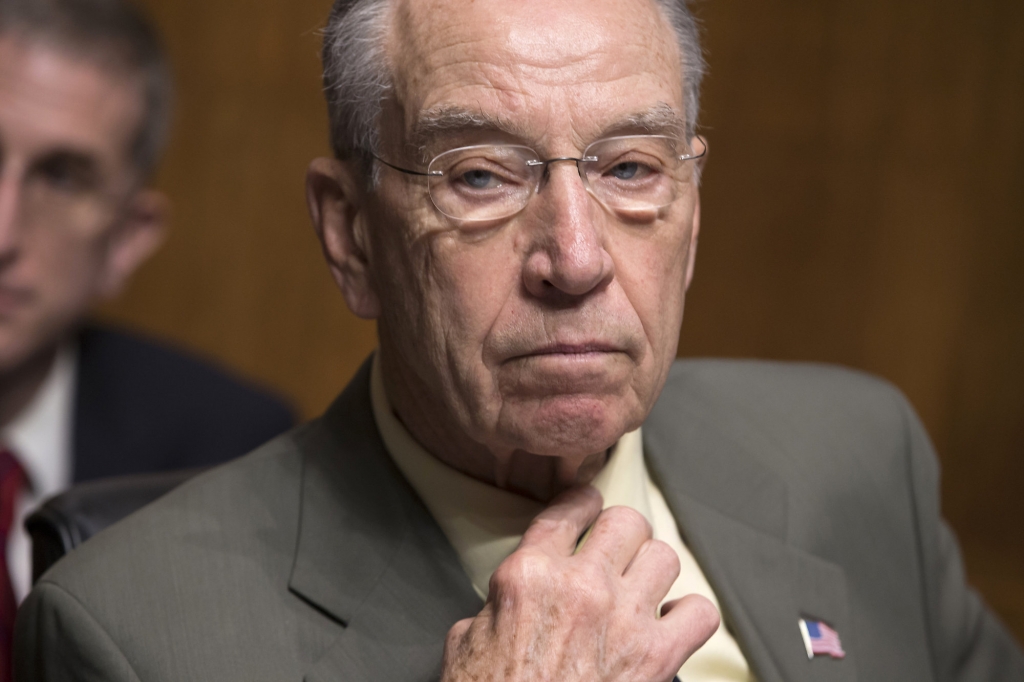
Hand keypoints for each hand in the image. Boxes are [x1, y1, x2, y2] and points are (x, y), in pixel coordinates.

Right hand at [441, 486, 719, 681]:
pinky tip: (672, 623)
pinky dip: (690, 616)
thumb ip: (496, 605)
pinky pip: (699, 612)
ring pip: (665, 556)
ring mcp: (624, 619)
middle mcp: (581, 586)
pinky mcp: (657, 658)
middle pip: (627, 521)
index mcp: (530, 575)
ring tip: (644, 586)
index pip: (569, 508)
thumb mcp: (467, 641)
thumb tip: (506, 602)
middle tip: (616, 550)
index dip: (583, 503)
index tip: (588, 509)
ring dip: (655, 570)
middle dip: (623, 533)